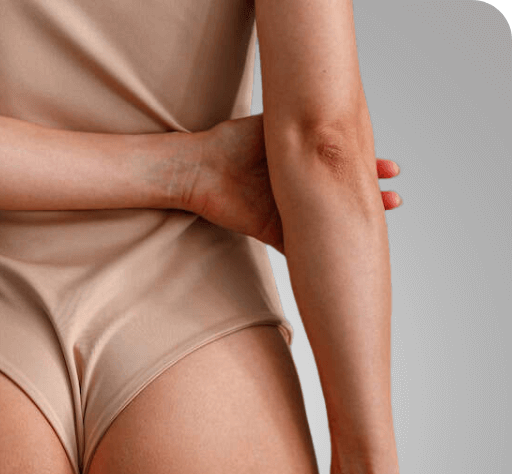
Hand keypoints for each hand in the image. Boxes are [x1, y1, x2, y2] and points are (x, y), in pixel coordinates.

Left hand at [182, 114, 401, 253]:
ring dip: (351, 224)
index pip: (342, 171)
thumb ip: (305, 120)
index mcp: (303, 168)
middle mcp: (298, 193)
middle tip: (393, 198)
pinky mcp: (271, 232)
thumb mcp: (276, 123)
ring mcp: (287, 214)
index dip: (366, 171)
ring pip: (327, 224)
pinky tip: (344, 248)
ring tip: (377, 217)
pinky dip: (321, 249)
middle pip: (340, 199)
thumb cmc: (232, 142)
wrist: (200, 167)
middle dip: (368, 199)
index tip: (391, 170)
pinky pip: (300, 245)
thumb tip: (336, 104)